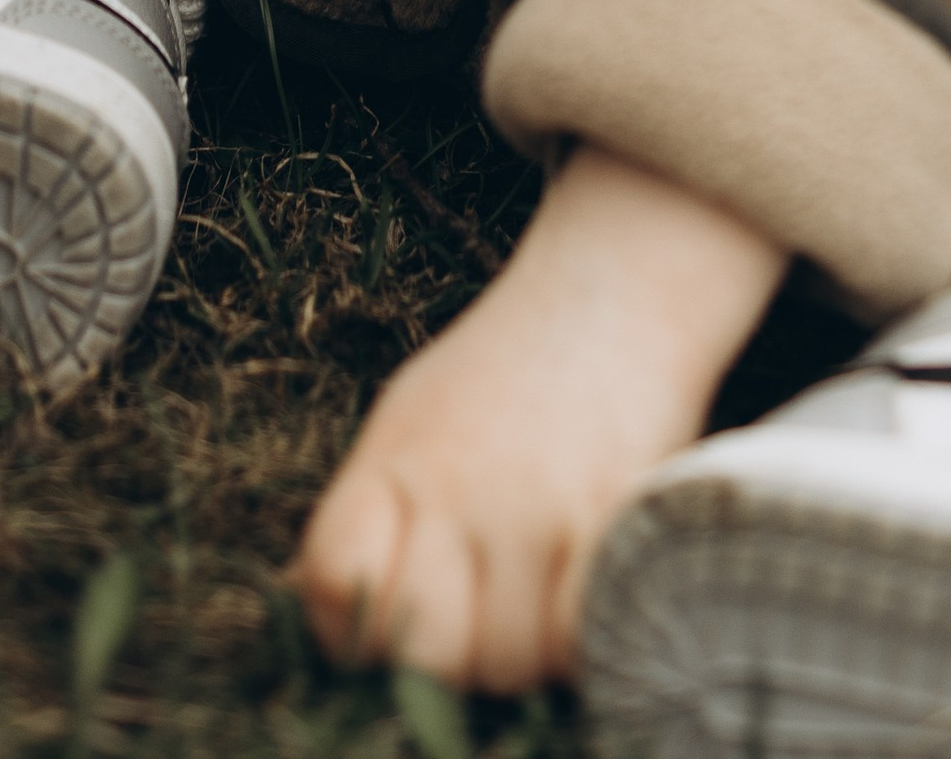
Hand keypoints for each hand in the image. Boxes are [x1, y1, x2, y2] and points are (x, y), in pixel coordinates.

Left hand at [292, 143, 784, 692]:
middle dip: (449, 665)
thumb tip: (336, 608)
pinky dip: (580, 642)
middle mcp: (453, 485)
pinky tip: (582, 603)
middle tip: (480, 632)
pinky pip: (578, 638)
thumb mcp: (415, 416)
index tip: (389, 633)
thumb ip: (378, 512)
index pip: (335, 580)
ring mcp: (532, 506)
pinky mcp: (608, 517)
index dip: (355, 631)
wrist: (615, 285)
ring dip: (525, 659)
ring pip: (509, 661)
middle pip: (425, 650)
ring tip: (539, 611)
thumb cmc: (507, 368)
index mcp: (393, 458)